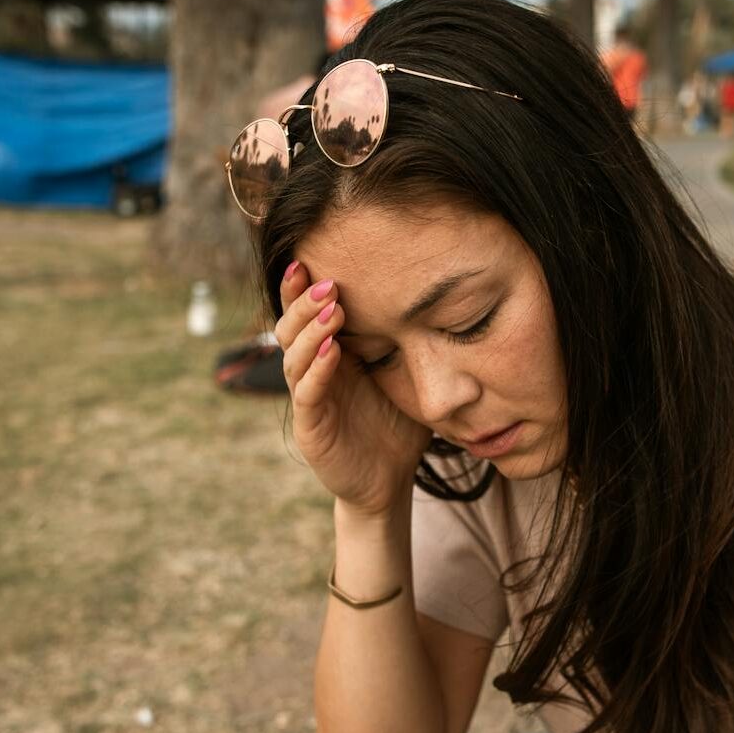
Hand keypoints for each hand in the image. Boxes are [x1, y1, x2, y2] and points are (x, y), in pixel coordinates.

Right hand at [274, 260, 430, 514]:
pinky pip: (307, 394)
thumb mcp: (407, 375)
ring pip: (294, 356)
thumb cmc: (398, 423)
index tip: (310, 253)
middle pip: (292, 326)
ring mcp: (309, 398)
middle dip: (304, 301)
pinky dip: (316, 371)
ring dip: (311, 330)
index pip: (308, 312)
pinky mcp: (312, 426)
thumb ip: (410, 340)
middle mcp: (312, 370)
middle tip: (326, 280)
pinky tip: (331, 352)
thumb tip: (441, 293)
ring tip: (332, 308)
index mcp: (331, 352)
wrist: (390, 479)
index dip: (303, 285)